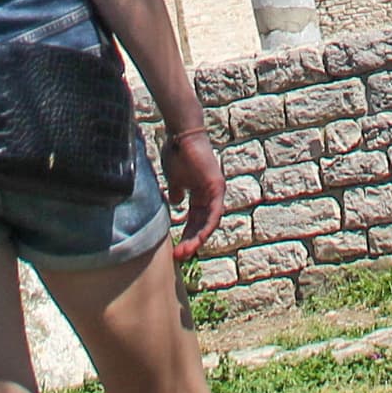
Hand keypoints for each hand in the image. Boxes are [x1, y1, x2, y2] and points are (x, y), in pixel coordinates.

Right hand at [161, 126, 231, 259]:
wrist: (181, 135)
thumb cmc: (178, 154)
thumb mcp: (175, 179)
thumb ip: (177, 192)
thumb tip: (176, 203)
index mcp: (200, 195)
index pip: (195, 221)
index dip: (186, 235)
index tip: (175, 250)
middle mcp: (210, 196)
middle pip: (202, 225)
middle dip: (190, 242)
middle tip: (179, 257)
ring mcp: (215, 192)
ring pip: (209, 223)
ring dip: (197, 239)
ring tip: (184, 251)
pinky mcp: (216, 187)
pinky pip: (214, 213)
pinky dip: (207, 227)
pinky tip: (198, 238)